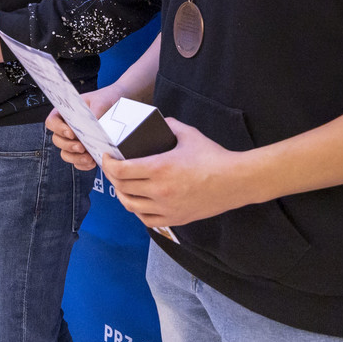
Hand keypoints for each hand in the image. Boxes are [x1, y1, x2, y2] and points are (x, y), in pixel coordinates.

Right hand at [47, 84, 125, 170]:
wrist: (117, 104)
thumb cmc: (105, 99)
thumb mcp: (101, 101)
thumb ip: (94, 112)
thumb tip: (91, 126)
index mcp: (65, 112)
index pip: (52, 122)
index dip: (58, 129)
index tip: (71, 132)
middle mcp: (67, 128)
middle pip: (57, 140)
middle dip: (68, 145)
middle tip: (81, 146)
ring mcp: (74, 141)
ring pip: (65, 153)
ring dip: (75, 157)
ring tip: (88, 157)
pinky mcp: (83, 151)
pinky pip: (77, 162)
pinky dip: (83, 164)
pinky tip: (92, 161)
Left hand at [103, 119, 250, 227]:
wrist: (235, 181)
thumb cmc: (213, 157)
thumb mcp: (188, 134)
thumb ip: (169, 125)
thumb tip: (158, 122)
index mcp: (160, 168)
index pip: (121, 170)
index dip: (108, 163)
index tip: (106, 157)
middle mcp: (160, 190)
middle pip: (122, 187)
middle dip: (112, 176)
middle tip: (113, 168)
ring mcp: (167, 208)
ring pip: (131, 206)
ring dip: (122, 195)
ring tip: (122, 185)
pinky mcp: (175, 219)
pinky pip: (147, 219)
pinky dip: (137, 211)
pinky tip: (138, 202)